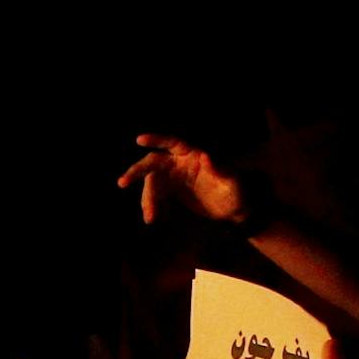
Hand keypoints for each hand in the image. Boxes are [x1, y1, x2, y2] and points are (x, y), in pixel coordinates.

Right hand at [116, 134, 250, 225]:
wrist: (233, 212)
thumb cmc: (236, 193)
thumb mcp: (232, 182)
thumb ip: (220, 169)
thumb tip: (205, 155)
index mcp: (194, 155)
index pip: (173, 143)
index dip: (156, 139)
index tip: (139, 140)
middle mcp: (181, 163)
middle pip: (153, 163)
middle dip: (136, 172)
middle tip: (122, 182)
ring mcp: (174, 178)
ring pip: (152, 184)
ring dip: (147, 200)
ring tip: (151, 219)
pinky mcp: (172, 192)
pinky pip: (156, 197)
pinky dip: (153, 207)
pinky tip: (155, 219)